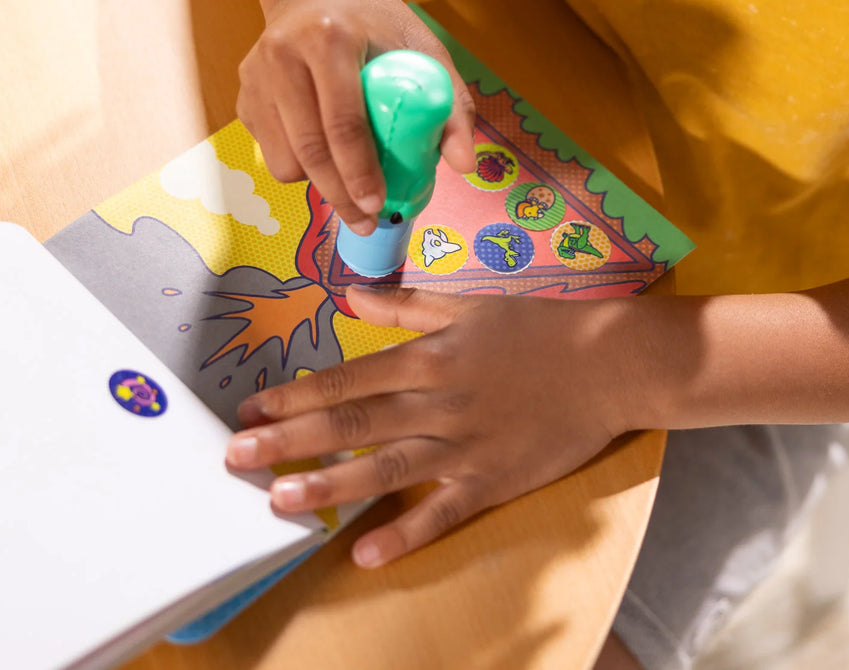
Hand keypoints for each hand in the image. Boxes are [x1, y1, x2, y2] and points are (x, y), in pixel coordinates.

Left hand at [223, 287, 630, 567]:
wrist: (611, 362)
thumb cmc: (542, 327)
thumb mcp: (474, 304)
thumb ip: (410, 305)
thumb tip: (354, 297)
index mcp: (435, 355)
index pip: (352, 376)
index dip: (298, 393)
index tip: (252, 406)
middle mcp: (442, 401)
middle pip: (357, 421)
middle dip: (292, 438)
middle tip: (237, 456)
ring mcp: (467, 444)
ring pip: (389, 467)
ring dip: (331, 483)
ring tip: (280, 500)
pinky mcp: (495, 480)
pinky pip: (445, 511)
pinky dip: (406, 533)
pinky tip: (364, 552)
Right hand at [236, 0, 475, 234]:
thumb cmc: (379, 22)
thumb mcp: (423, 48)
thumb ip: (451, 104)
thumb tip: (465, 165)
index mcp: (329, 38)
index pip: (342, 119)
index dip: (359, 171)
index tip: (378, 205)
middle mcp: (282, 54)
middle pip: (308, 147)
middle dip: (339, 195)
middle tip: (366, 222)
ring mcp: (255, 75)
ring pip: (281, 158)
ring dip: (317, 183)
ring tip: (348, 185)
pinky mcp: (244, 92)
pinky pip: (269, 150)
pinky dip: (298, 165)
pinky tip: (325, 155)